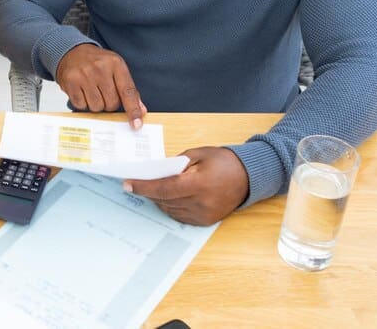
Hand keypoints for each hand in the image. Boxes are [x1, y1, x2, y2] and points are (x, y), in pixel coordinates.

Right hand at [55, 43, 146, 128]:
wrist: (72, 52)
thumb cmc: (98, 62)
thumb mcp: (117, 69)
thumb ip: (130, 90)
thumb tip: (140, 111)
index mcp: (116, 64)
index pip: (128, 92)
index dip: (133, 110)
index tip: (136, 124)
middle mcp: (100, 68)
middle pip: (111, 104)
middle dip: (109, 104)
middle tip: (104, 93)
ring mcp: (84, 75)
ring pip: (96, 107)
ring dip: (96, 104)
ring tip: (92, 91)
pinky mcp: (70, 82)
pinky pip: (81, 105)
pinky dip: (83, 103)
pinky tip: (82, 91)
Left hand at [123, 147, 248, 225]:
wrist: (248, 177)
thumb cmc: (222, 161)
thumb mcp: (197, 154)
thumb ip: (174, 164)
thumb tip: (154, 174)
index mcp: (199, 183)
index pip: (164, 188)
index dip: (143, 187)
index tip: (127, 184)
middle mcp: (201, 202)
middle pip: (164, 200)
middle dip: (148, 191)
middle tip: (136, 183)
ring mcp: (204, 214)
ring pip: (169, 209)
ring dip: (159, 199)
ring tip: (154, 188)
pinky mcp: (205, 221)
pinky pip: (179, 216)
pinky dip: (170, 206)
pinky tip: (169, 196)